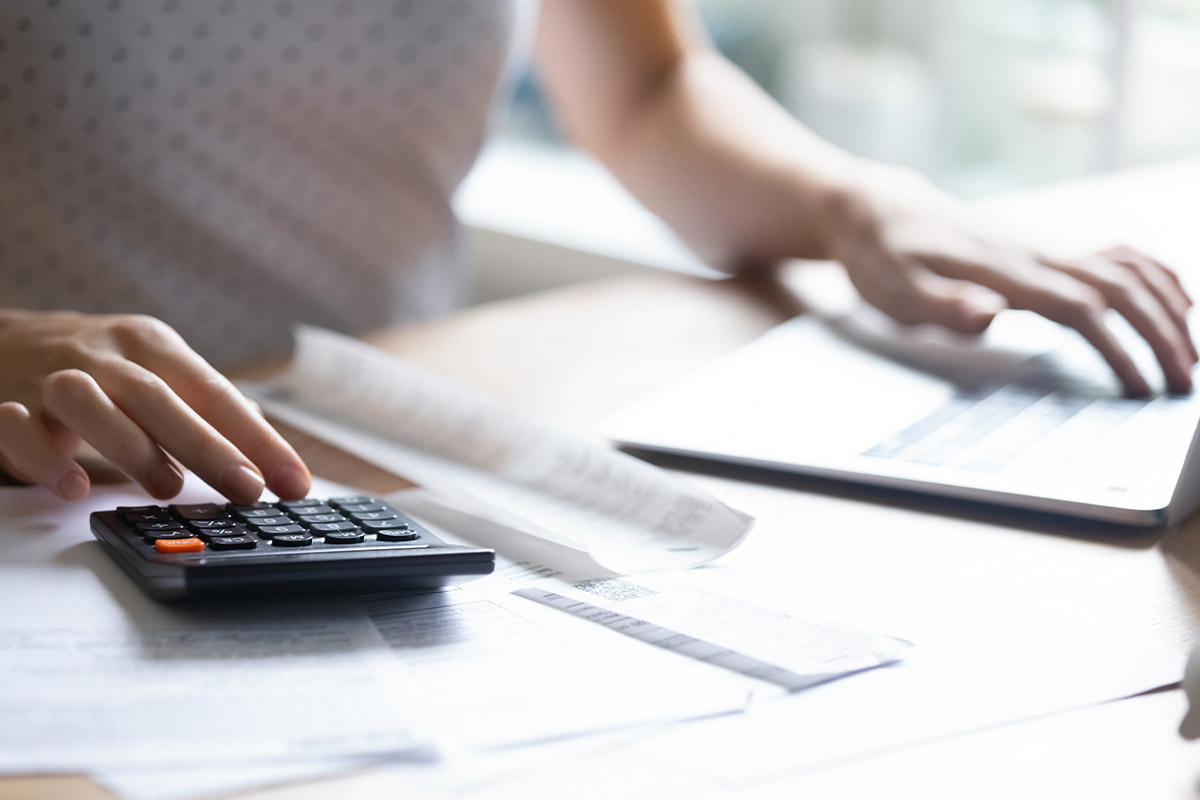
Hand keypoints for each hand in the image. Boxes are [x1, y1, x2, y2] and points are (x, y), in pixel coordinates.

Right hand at [0, 310, 310, 501]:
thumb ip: (202, 404)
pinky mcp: (0, 402)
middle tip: (248, 488)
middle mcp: (102, 355)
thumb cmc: (95, 367)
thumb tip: (261, 436)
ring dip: (131, 445)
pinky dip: (45, 456)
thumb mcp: (153, 370)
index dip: (258, 440)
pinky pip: (16, 426)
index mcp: (150, 345)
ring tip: (168, 487)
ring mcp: (47, 376)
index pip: (214, 392)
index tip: (295, 482)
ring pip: (87, 401)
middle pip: (159, 396)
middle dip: (209, 445)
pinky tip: (73, 488)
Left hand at [829, 167, 1196, 395]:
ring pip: (1128, 269)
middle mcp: (1036, 254)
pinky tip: (1176, 301)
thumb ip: (940, 305)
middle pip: (1121, 288)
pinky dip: (1156, 275)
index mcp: (1006, 272)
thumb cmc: (882, 257)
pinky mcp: (1044, 247)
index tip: (1141, 388)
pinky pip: (1116, 254)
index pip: (1081, 309)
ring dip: (1167, 308)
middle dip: (1161, 334)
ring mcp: (1045, 246)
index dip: (1118, 347)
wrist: (879, 210)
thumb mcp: (892, 290)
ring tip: (1191, 354)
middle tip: (1184, 384)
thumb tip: (990, 315)